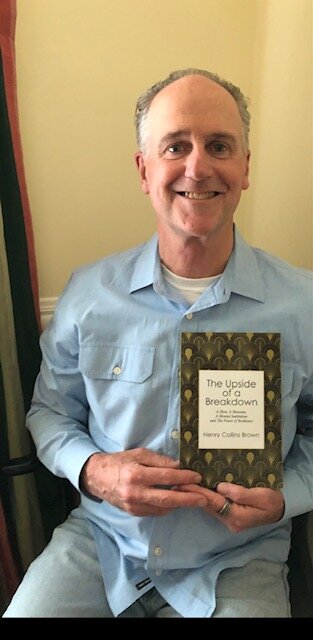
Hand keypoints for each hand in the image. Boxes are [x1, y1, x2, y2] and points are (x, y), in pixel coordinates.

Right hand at [80, 448, 206, 515]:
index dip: (184, 478)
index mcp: (136, 474)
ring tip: (193, 499)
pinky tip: (175, 501)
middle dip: (188, 499)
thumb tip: (178, 466)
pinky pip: (154, 512)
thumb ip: (159, 461)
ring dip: (179, 504)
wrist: (96, 477)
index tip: (197, 476)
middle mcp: (135, 492)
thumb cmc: (119, 461)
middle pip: (167, 499)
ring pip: (162, 508)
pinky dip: (167, 507)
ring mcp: (133, 505)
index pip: (166, 477)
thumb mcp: (139, 454)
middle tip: (203, 498)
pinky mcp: (132, 513)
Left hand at [178, 481, 284, 531]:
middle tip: (176, 482)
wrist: (281, 509)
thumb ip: (240, 493)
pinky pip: (215, 505)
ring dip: (196, 495)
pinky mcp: (230, 515)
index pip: (213, 502)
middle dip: (192, 494)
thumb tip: (221, 487)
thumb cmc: (273, 501)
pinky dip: (205, 496)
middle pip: (207, 505)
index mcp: (237, 516)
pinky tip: (197, 488)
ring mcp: (229, 520)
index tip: (184, 483)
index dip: (198, 492)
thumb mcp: (261, 495)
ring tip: (182, 484)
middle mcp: (230, 521)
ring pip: (209, 506)